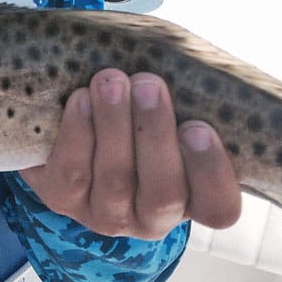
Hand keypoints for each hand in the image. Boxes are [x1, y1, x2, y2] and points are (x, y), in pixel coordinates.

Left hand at [21, 69, 241, 238]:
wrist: (68, 127)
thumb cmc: (133, 114)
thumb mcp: (165, 109)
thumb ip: (184, 99)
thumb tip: (185, 64)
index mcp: (192, 199)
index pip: (219, 207)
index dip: (211, 172)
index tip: (197, 127)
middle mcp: (152, 217)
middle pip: (163, 191)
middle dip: (154, 133)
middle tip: (148, 84)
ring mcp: (106, 213)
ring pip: (116, 178)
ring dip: (114, 125)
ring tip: (111, 81)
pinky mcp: (63, 200)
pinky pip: (72, 172)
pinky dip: (78, 132)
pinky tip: (80, 99)